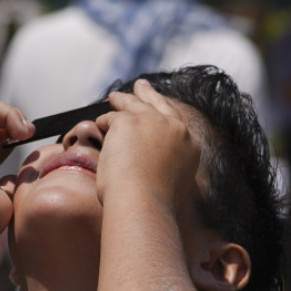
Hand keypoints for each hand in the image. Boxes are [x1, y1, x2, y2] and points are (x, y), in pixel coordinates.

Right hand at [0, 96, 32, 242]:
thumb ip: (14, 188)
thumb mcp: (7, 202)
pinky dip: (8, 112)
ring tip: (27, 133)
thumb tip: (19, 178)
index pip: (0, 147)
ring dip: (16, 118)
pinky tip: (19, 130)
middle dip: (21, 127)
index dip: (22, 143)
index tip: (40, 154)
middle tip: (33, 137)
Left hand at [93, 79, 202, 219]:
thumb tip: (154, 163)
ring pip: (133, 105)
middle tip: (141, 85)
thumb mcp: (172, 182)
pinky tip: (99, 131)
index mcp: (190, 146)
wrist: (144, 205)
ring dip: (121, 101)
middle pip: (158, 104)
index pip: (175, 121)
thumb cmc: (155, 204)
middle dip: (148, 94)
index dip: (163, 112)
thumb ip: (168, 164)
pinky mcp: (129, 121)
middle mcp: (176, 129)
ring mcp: (154, 122)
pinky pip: (110, 118)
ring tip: (112, 99)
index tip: (156, 109)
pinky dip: (103, 126)